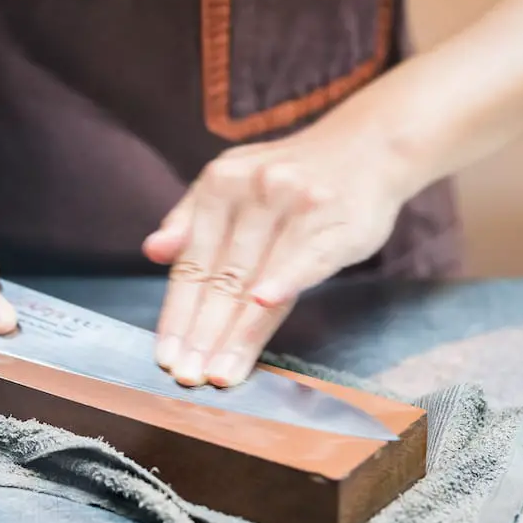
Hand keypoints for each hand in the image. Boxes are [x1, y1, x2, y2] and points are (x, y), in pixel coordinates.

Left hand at [142, 124, 407, 386]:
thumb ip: (191, 217)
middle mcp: (253, 191)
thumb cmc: (292, 175)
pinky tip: (264, 304)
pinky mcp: (334, 220)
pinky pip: (305, 257)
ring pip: (257, 280)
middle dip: (202, 334)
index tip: (166, 356)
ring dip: (237, 333)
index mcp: (219, 184)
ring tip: (221, 373)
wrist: (368, 146)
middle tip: (188, 376)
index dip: (177, 314)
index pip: (192, 264)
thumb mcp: (233, 180)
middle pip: (221, 278)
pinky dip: (284, 279)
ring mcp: (295, 204)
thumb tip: (154, 251)